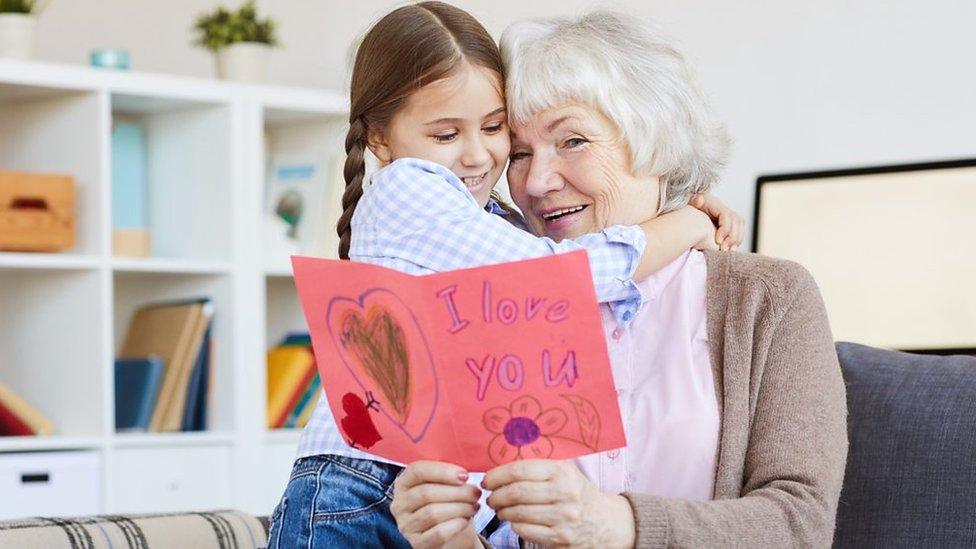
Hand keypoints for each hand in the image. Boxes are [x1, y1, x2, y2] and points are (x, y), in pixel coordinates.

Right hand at [390, 461, 482, 548]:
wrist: (451, 533)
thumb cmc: (447, 503)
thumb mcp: (444, 485)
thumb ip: (448, 474)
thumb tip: (463, 474)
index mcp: (403, 483)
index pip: (417, 471)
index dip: (442, 471)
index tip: (465, 476)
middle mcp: (399, 504)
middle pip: (426, 493)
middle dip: (456, 492)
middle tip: (476, 492)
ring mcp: (406, 526)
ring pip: (432, 513)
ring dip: (459, 508)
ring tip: (474, 506)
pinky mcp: (417, 544)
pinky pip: (438, 533)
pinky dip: (456, 525)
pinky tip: (466, 520)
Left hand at [483, 459, 635, 547]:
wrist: (605, 522)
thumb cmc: (577, 492)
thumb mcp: (564, 472)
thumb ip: (537, 467)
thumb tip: (499, 467)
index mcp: (562, 471)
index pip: (520, 470)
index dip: (497, 475)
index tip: (487, 480)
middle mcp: (565, 493)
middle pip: (516, 493)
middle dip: (496, 495)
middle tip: (490, 497)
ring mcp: (563, 517)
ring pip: (518, 513)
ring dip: (502, 512)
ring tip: (500, 509)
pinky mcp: (560, 538)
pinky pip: (525, 531)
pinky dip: (514, 525)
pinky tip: (514, 521)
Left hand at [689, 193, 744, 250]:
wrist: (691, 210)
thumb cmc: (689, 209)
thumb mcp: (690, 204)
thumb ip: (694, 201)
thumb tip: (699, 200)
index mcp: (715, 204)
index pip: (727, 215)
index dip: (725, 229)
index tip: (718, 241)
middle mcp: (724, 209)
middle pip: (737, 221)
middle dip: (732, 236)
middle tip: (723, 249)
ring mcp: (729, 216)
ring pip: (740, 226)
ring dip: (736, 240)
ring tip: (728, 250)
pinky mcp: (730, 224)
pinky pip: (739, 231)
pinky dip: (736, 240)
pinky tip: (730, 249)